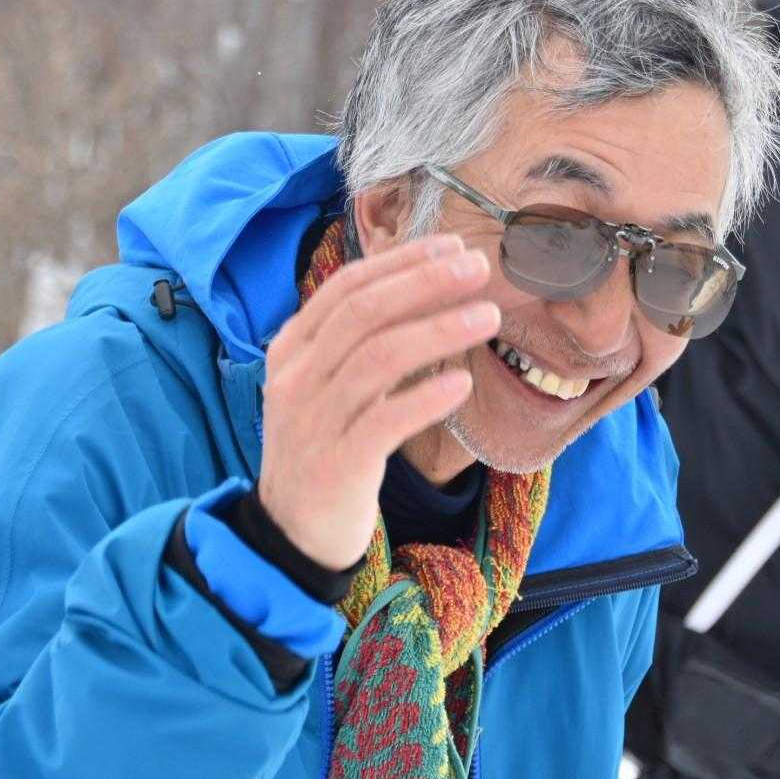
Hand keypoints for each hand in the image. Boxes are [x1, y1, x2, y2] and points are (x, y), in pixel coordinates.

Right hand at [257, 234, 499, 569]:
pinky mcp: (336, 464)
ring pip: (376, 358)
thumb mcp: (331, 386)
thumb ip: (363, 341)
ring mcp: (313, 420)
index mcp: (292, 348)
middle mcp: (297, 377)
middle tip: (478, 267)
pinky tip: (461, 383)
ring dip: (437, 330)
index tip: (452, 246)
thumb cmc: (327, 446)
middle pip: (362, 313)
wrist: (292, 532)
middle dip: (424, 283)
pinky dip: (425, 397)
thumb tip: (427, 286)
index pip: (347, 287)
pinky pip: (384, 420)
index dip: (401, 262)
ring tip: (487, 318)